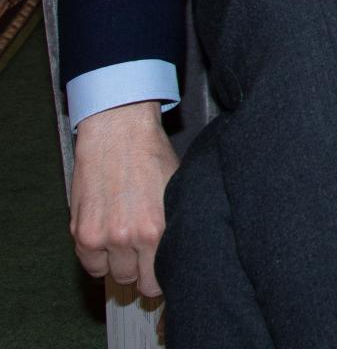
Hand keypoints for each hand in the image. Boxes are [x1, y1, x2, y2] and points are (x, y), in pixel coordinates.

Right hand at [71, 102, 178, 298]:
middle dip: (140, 270)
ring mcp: (101, 235)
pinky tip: (107, 240)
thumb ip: (175, 224)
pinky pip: (89, 263)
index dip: (160, 277)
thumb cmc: (151, 157)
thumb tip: (180, 250)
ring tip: (126, 242)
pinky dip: (97, 257)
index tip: (160, 271)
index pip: (157, 279)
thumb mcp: (176, 191)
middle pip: (134, 280)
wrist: (118, 133)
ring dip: (118, 263)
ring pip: (111, 274)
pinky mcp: (80, 231)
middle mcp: (128, 237)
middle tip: (144, 254)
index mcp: (157, 229)